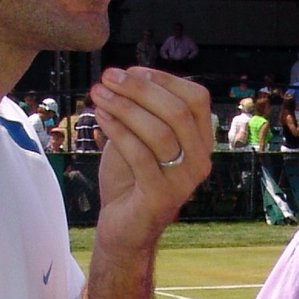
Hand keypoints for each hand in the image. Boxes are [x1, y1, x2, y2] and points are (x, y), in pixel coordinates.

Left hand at [90, 66, 212, 252]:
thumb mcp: (138, 136)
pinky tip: (99, 118)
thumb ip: (140, 109)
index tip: (128, 71)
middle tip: (107, 78)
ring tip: (98, 95)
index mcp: (201, 141)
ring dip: (124, 107)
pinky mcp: (161, 197)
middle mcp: (200, 160)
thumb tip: (125, 74)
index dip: (162, 79)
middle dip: (139, 88)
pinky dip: (117, 130)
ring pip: (158, 131)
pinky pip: (140, 155)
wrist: (123, 228)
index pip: (195, 97)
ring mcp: (183, 181)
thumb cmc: (130, 178)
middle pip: (177, 111)